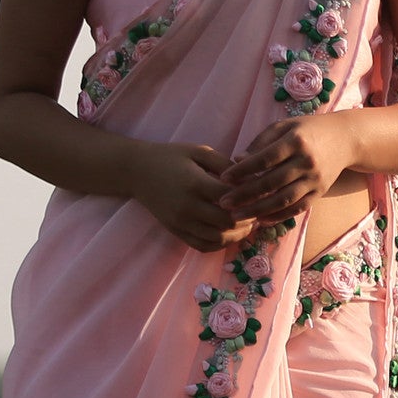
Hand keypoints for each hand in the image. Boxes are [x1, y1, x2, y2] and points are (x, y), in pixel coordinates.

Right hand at [128, 141, 266, 252]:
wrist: (136, 172)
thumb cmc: (170, 157)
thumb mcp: (198, 152)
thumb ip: (225, 164)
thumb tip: (251, 178)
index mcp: (195, 183)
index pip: (231, 198)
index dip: (250, 199)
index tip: (260, 196)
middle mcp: (188, 207)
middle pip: (227, 223)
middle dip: (248, 220)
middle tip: (257, 213)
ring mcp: (181, 222)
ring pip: (217, 239)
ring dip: (237, 235)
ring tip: (247, 225)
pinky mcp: (176, 231)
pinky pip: (203, 246)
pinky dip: (220, 244)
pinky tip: (229, 234)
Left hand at [218, 116, 352, 223]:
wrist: (345, 139)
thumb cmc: (308, 129)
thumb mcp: (284, 126)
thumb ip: (260, 142)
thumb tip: (237, 160)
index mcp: (296, 141)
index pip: (264, 159)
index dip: (242, 170)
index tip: (224, 178)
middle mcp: (307, 161)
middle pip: (271, 182)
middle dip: (245, 195)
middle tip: (223, 203)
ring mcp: (315, 179)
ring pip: (283, 200)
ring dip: (258, 210)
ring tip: (237, 217)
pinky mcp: (320, 192)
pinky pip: (297, 208)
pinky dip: (278, 216)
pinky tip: (261, 220)